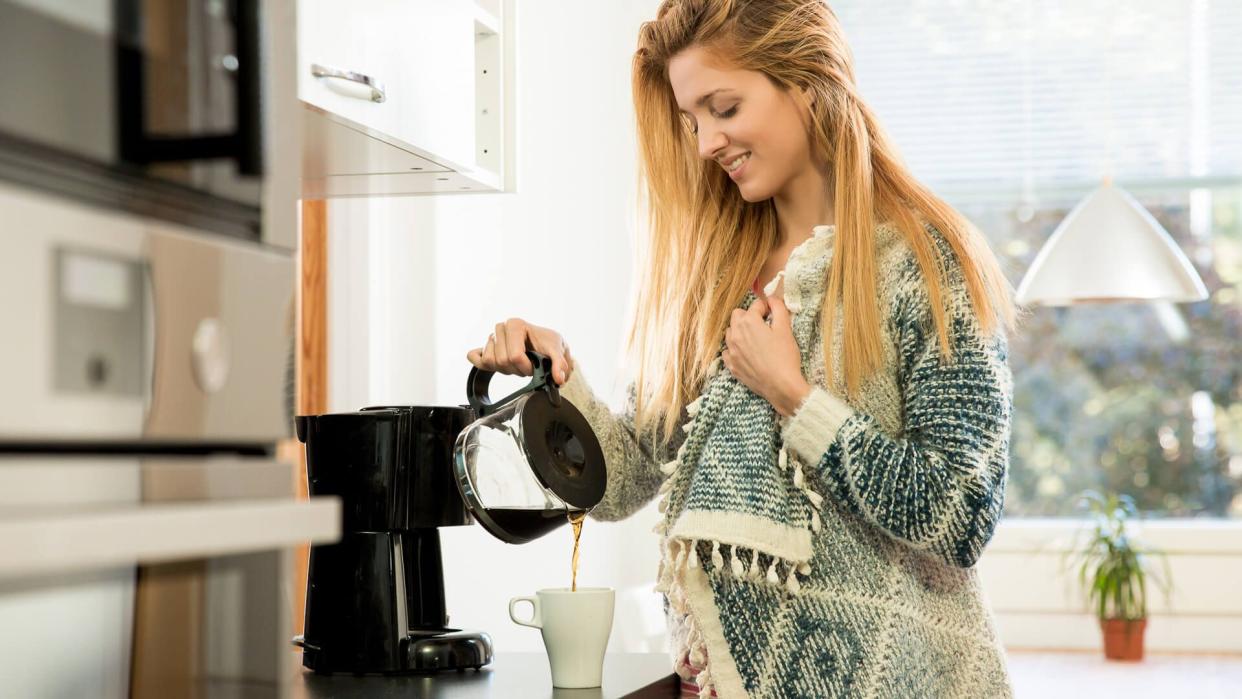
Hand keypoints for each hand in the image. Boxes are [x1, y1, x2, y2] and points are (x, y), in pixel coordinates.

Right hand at [465, 318, 574, 385]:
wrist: (544, 343)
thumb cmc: (548, 343)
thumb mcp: (557, 350)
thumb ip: (559, 363)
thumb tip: (558, 377)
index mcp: (515, 324)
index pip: (514, 355)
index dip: (526, 367)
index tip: (534, 367)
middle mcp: (501, 328)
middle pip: (502, 360)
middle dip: (517, 370)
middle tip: (527, 365)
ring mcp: (491, 338)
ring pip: (490, 362)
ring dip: (505, 369)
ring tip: (517, 364)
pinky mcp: (484, 348)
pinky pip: (474, 357)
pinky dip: (482, 363)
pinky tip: (497, 365)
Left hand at [721, 283, 811, 416]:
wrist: (781, 385)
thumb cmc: (784, 356)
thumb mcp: (785, 329)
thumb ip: (778, 308)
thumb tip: (772, 299)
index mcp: (748, 322)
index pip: (755, 305)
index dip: (767, 308)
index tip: (773, 314)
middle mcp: (735, 334)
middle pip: (737, 316)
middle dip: (749, 317)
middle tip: (764, 325)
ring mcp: (731, 351)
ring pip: (730, 333)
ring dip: (740, 331)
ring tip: (755, 339)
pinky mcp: (731, 365)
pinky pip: (728, 351)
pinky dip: (735, 349)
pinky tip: (747, 353)